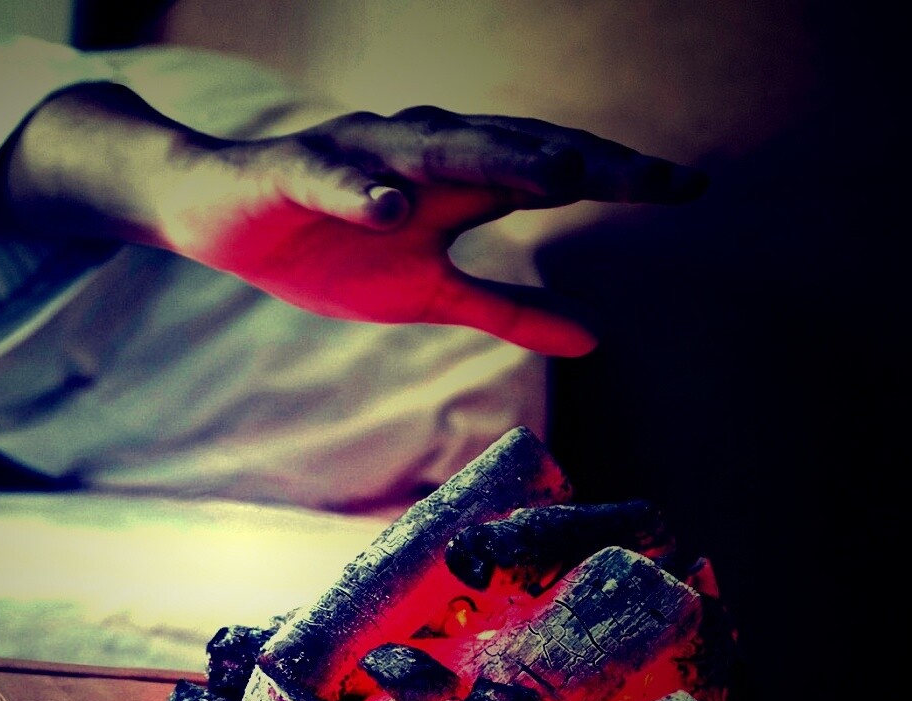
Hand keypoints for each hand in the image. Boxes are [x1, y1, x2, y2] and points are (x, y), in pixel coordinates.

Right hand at [6, 86, 706, 356]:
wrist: (219, 217)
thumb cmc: (327, 249)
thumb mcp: (428, 292)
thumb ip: (508, 307)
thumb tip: (596, 338)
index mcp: (458, 184)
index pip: (551, 173)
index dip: (619, 179)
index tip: (692, 190)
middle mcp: (420, 157)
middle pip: (514, 150)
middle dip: (585, 162)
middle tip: (657, 178)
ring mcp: (359, 158)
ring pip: (435, 150)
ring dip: (497, 157)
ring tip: (561, 176)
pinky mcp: (292, 172)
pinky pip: (329, 177)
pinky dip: (359, 188)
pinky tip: (390, 205)